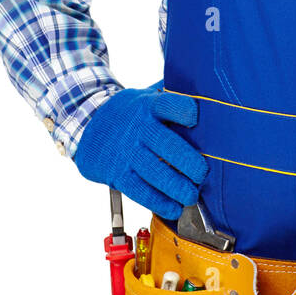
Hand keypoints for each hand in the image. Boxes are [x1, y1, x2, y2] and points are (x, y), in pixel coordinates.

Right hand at [73, 83, 205, 218]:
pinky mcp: (118, 173)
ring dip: (176, 187)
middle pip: (165, 144)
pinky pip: (139, 191)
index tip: (196, 119)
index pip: (167, 104)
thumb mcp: (146, 96)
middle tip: (202, 173)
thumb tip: (207, 86)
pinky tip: (174, 208)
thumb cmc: (130, 112)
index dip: (184, 110)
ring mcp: (127, 152)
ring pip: (154, 172)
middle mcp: (138, 128)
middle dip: (188, 161)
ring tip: (191, 195)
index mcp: (148, 106)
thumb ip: (172, 94)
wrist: (88, 125)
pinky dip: (158, 202)